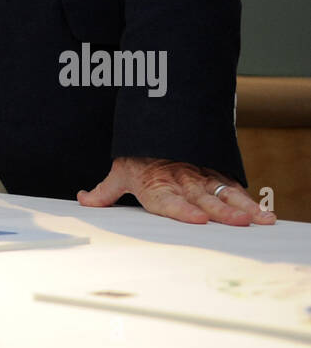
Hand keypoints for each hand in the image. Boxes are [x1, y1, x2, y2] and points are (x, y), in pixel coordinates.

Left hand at [77, 157, 276, 225]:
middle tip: (239, 222)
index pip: (170, 201)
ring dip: (242, 207)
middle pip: (203, 200)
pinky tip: (265, 215)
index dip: (184, 210)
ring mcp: (201, 179)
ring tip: (258, 219)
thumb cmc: (138, 156)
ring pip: (223, 195)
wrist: (159, 125)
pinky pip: (233, 189)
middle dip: (222, 211)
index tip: (199, 219)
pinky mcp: (215, 175)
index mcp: (157, 187)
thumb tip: (82, 200)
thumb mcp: (120, 172)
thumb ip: (104, 192)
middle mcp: (182, 184)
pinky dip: (250, 201)